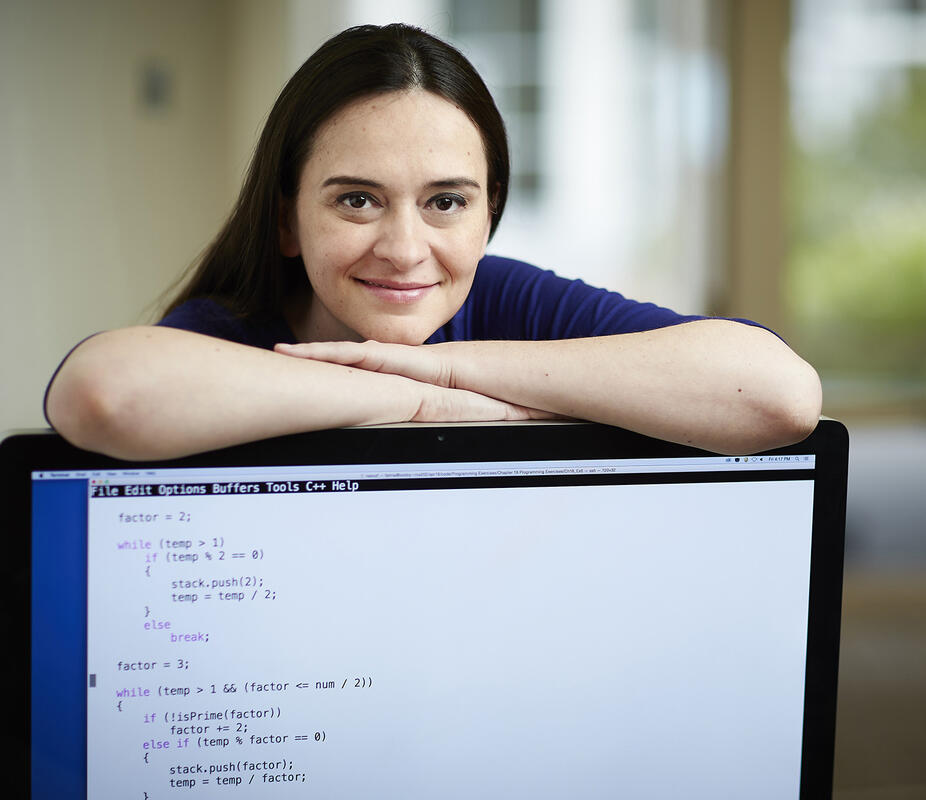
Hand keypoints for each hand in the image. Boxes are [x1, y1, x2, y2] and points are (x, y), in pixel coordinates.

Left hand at [277, 340, 560, 422]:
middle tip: (277, 356)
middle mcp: (427, 367)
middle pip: (362, 359)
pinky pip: (391, 361)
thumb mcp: (488, 425)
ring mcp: (434, 363)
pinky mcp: (442, 366)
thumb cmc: (534, 406)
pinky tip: (329, 360)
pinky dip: (357, 360)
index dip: (343, 370)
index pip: (379, 373)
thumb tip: (450, 463)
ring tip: (286, 354)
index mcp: (433, 382)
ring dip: (327, 355)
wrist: (562, 385)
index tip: (310, 373)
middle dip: (321, 358)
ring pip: (367, 355)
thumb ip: (461, 434)